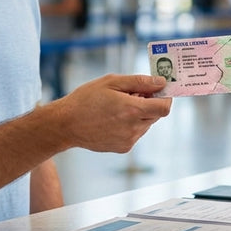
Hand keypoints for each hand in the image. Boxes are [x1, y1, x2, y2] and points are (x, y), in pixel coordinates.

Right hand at [55, 74, 171, 152]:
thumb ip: (140, 82)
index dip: (165, 97)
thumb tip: (161, 82)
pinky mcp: (123, 148)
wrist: (66, 124)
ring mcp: (128, 140)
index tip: (159, 89)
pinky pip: (136, 133)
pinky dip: (131, 124)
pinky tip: (113, 119)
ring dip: (139, 114)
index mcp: (132, 110)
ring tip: (118, 107)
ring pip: (146, 124)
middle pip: (156, 115)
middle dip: (150, 103)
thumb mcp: (112, 82)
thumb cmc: (86, 99)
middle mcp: (133, 128)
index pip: (164, 107)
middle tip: (132, 94)